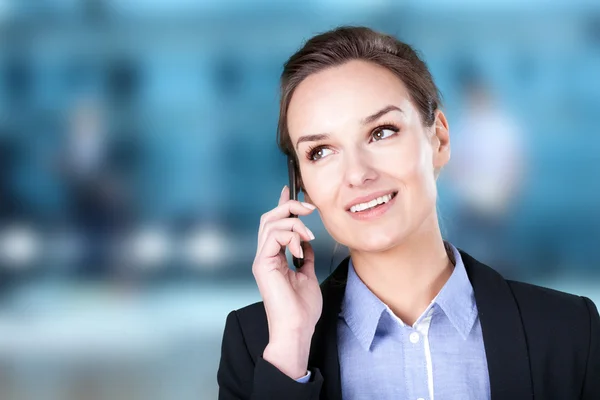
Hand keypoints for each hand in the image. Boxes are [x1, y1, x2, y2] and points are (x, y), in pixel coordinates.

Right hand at [252, 186, 322, 378]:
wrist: (296, 329)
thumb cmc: (302, 310)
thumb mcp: (308, 276)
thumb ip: (304, 258)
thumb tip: (306, 243)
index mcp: (273, 258)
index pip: (275, 225)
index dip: (283, 206)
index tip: (292, 192)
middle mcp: (265, 256)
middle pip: (270, 218)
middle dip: (290, 207)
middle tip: (309, 208)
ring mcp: (262, 259)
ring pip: (270, 223)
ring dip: (294, 223)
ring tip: (309, 236)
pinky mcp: (263, 264)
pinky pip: (273, 236)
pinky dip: (290, 236)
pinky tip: (300, 247)